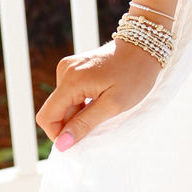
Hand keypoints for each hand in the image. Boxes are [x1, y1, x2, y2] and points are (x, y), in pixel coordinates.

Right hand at [36, 39, 161, 150]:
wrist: (144, 47)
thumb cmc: (134, 76)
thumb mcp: (113, 105)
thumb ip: (84, 124)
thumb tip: (61, 144)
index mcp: (71, 81)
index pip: (47, 117)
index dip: (58, 134)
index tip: (81, 139)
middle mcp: (64, 71)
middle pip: (55, 110)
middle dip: (73, 122)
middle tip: (101, 120)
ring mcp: (69, 67)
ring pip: (64, 103)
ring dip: (80, 112)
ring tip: (104, 106)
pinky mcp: (74, 67)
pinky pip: (70, 93)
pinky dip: (82, 102)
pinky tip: (100, 98)